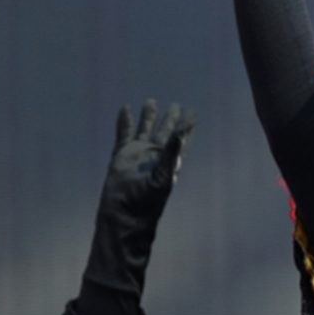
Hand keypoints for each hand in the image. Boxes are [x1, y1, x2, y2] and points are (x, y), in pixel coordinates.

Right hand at [84, 101, 195, 297]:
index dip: (187, 128)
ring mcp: (137, 155)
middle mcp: (154, 156)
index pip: (180, 140)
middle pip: (163, 132)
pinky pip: (123, 134)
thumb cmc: (147, 202)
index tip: (193, 114)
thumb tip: (180, 132)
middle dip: (169, 119)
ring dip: (147, 117)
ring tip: (151, 101)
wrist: (124, 213)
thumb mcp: (163, 177)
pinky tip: (125, 109)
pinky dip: (124, 122)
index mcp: (168, 162)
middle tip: (175, 104)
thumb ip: (172, 154)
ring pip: (143, 130)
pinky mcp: (121, 156)